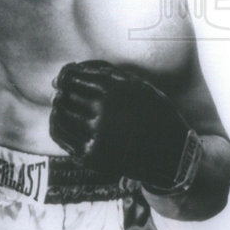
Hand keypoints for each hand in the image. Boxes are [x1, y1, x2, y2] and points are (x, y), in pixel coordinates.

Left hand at [50, 60, 202, 192]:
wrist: (172, 156)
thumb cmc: (153, 114)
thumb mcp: (137, 85)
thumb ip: (103, 73)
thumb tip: (62, 74)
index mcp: (113, 90)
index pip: (71, 77)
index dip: (64, 78)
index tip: (62, 81)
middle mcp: (103, 111)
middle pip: (65, 95)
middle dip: (63, 94)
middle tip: (63, 95)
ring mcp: (96, 135)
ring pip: (60, 114)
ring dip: (59, 109)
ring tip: (62, 107)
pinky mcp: (91, 156)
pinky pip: (61, 136)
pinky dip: (57, 126)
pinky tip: (62, 123)